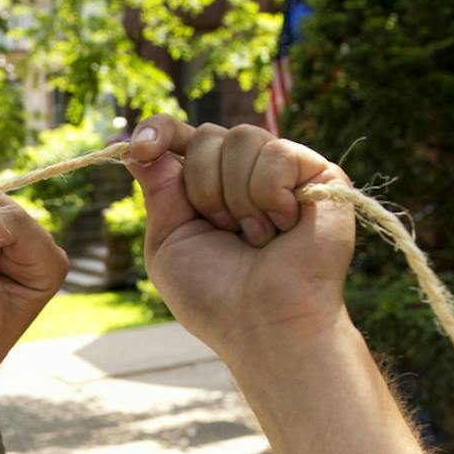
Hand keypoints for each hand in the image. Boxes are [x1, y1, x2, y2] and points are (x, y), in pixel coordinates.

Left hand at [123, 116, 355, 361]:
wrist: (263, 323)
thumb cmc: (215, 296)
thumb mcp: (167, 242)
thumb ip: (157, 188)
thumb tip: (133, 142)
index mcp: (207, 186)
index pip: (180, 134)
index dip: (160, 130)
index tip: (141, 146)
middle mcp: (245, 172)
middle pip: (208, 135)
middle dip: (204, 188)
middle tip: (224, 231)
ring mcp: (284, 171)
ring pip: (241, 138)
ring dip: (238, 198)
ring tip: (256, 237)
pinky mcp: (320, 173)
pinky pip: (277, 153)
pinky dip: (270, 196)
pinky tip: (283, 227)